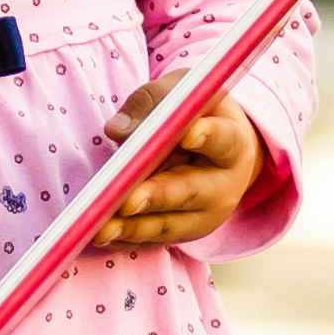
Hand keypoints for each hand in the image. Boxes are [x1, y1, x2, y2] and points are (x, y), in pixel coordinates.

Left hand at [97, 71, 267, 247]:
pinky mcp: (185, 233)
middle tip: (127, 200)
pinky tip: (100, 235)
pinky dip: (127, 238)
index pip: (224, 140)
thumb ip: (152, 103)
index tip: (186, 134)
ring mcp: (206, 215)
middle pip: (191, 191)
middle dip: (157, 195)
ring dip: (134, 226)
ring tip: (102, 227)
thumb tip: (117, 130)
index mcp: (233, 144)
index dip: (207, 136)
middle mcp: (226, 185)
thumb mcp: (182, 94)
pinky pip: (154, 240)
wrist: (223, 153)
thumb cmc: (198, 115)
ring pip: (170, 223)